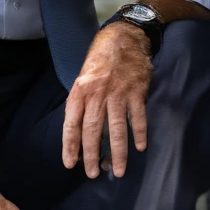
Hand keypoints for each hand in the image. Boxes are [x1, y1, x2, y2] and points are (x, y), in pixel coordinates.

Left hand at [62, 23, 152, 178]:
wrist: (124, 36)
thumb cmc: (100, 59)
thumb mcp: (83, 76)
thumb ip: (82, 101)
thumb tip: (80, 130)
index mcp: (80, 90)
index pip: (72, 123)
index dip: (70, 145)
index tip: (70, 164)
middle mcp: (97, 93)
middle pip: (92, 130)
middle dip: (92, 155)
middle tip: (93, 174)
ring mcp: (118, 92)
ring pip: (116, 128)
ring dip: (118, 152)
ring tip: (118, 170)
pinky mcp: (137, 90)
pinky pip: (138, 116)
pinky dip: (139, 132)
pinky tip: (140, 147)